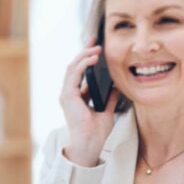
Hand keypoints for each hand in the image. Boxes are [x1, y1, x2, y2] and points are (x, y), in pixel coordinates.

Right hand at [60, 37, 120, 166]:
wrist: (90, 143)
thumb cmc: (96, 132)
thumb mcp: (107, 111)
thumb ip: (110, 100)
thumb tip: (117, 88)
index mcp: (77, 96)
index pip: (80, 72)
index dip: (86, 58)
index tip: (96, 46)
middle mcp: (69, 93)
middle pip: (75, 66)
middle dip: (84, 51)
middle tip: (94, 40)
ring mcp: (67, 94)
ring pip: (72, 67)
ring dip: (84, 55)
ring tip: (96, 48)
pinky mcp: (67, 95)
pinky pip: (74, 74)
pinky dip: (82, 64)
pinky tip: (92, 58)